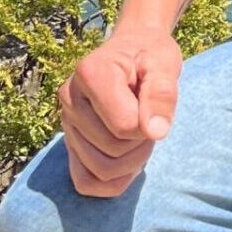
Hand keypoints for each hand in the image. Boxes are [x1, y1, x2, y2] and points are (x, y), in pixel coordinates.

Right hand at [58, 32, 181, 197]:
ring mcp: (65, 123)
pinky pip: (85, 182)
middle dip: (141, 142)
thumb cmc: (150, 56)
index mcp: (90, 74)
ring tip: (138, 132)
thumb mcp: (165, 64)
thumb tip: (156, 132)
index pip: (124, 126)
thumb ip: (162, 94)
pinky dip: (112, 181)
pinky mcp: (68, 141)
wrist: (133, 49)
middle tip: (149, 118)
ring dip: (131, 161)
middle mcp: (69, 99)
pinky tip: (128, 159)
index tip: (152, 103)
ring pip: (101, 171)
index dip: (148, 123)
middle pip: (112, 151)